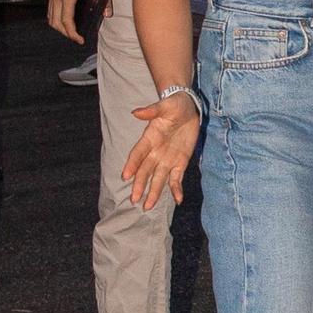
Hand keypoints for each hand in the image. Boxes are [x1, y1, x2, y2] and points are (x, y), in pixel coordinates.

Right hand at [46, 0, 105, 43]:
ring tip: (71, 30)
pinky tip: (66, 18)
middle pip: (55, 23)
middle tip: (77, 37)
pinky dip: (56, 18)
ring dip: (59, 27)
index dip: (73, 33)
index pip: (66, 21)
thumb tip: (108, 14)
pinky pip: (50, 10)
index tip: (81, 40)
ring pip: (50, 17)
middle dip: (65, 33)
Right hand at [123, 88, 200, 208]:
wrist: (187, 108)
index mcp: (149, 138)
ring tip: (148, 206)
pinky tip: (178, 200)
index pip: (138, 153)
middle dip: (140, 185)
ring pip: (158, 179)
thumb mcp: (164, 106)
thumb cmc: (173, 105)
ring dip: (153, 192)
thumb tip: (136, 112)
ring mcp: (167, 159)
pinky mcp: (179, 163)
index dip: (132, 164)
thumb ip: (152, 110)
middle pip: (145, 171)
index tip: (125, 176)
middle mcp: (155, 152)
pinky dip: (176, 189)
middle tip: (134, 199)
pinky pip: (176, 179)